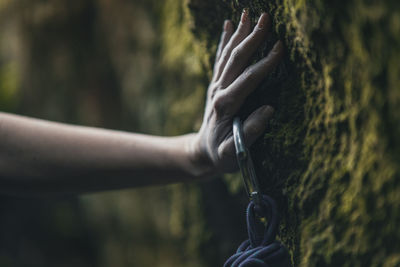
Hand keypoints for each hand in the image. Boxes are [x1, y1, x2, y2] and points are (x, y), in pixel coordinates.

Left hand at [190, 10, 283, 175]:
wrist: (202, 152)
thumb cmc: (221, 155)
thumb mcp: (233, 154)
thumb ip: (249, 133)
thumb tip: (268, 110)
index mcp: (226, 106)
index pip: (248, 80)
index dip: (264, 64)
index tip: (280, 47)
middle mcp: (219, 91)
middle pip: (236, 60)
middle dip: (252, 38)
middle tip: (266, 18)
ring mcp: (215, 86)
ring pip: (227, 55)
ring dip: (238, 34)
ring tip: (248, 13)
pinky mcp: (215, 85)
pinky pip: (220, 59)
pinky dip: (224, 41)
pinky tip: (229, 24)